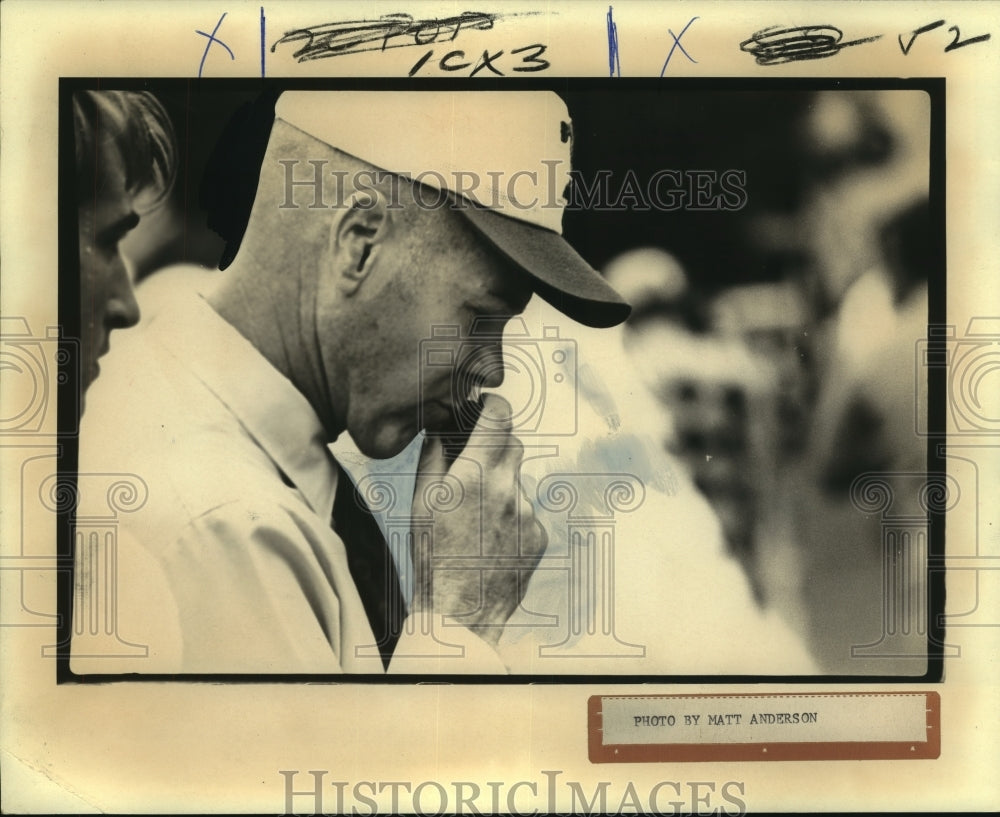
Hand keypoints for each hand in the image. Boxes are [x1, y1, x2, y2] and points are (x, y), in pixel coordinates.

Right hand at [411, 394, 546, 646]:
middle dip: (495, 447)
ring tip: (477, 523)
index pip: (499, 417)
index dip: (494, 405)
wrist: (459, 612)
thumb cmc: (432, 556)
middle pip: (513, 446)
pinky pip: (527, 513)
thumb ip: (434, 456)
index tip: (488, 406)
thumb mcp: (421, 502)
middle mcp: (507, 489)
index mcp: (475, 475)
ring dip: (501, 489)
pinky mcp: (540, 535)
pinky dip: (512, 518)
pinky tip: (491, 541)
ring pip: (517, 483)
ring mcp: (528, 513)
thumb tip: (441, 428)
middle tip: (474, 468)